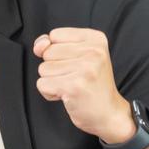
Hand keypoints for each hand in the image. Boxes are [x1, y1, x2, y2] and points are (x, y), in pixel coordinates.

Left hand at [32, 28, 133, 143]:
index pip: (55, 35)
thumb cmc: (92, 84)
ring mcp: (84, 69)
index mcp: (96, 39)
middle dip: (55, 68)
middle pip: (48, 52)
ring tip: (72, 86)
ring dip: (53, 81)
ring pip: (43, 69)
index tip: (76, 63)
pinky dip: (50, 93)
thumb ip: (53, 44)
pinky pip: (42, 84)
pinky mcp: (73, 86)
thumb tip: (39, 46)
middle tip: (76, 77)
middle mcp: (93, 51)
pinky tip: (68, 95)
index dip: (58, 51)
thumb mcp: (78, 55)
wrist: (110, 113)